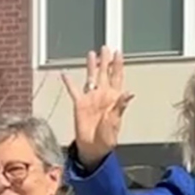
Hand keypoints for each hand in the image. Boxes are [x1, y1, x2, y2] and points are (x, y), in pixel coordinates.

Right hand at [62, 47, 133, 169]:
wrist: (93, 147)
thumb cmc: (107, 137)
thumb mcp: (115, 121)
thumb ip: (121, 105)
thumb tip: (130, 93)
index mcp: (113, 98)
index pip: (117, 77)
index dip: (118, 65)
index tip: (118, 52)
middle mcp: (102, 95)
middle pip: (104, 73)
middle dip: (105, 60)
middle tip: (105, 47)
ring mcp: (90, 98)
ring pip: (91, 77)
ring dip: (91, 66)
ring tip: (91, 54)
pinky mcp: (79, 104)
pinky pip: (73, 91)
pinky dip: (68, 82)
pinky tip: (64, 74)